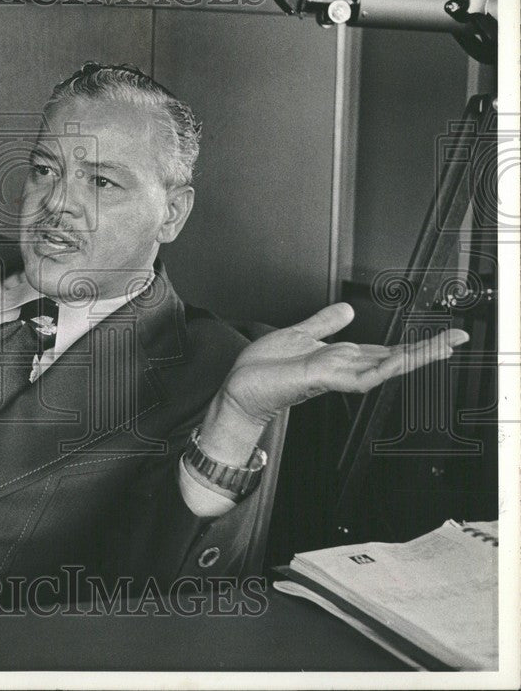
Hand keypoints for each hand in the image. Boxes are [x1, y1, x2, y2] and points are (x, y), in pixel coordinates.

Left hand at [199, 303, 468, 463]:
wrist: (240, 389)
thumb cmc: (264, 369)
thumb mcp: (298, 335)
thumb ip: (324, 324)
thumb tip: (348, 309)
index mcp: (339, 358)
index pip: (384, 349)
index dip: (413, 343)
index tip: (441, 334)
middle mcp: (341, 368)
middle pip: (391, 358)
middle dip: (425, 349)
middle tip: (457, 338)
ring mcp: (334, 376)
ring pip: (382, 366)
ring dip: (413, 357)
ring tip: (442, 346)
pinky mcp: (321, 380)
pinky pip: (357, 377)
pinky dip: (378, 369)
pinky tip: (397, 362)